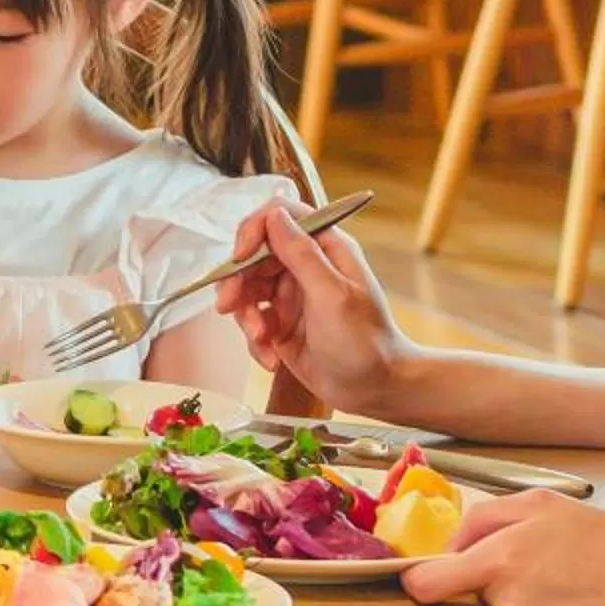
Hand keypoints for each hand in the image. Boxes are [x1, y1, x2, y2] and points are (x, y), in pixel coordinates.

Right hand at [213, 200, 411, 416]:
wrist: (376, 390)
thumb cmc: (366, 344)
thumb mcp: (333, 296)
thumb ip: (302, 254)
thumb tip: (274, 215)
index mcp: (326, 249)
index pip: (280, 217)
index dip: (254, 231)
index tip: (240, 257)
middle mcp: (306, 267)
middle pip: (254, 255)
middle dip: (238, 281)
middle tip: (228, 305)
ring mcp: (292, 295)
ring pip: (247, 290)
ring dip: (246, 316)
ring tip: (261, 339)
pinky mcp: (281, 324)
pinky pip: (252, 321)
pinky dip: (254, 340)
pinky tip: (272, 358)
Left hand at [400, 490, 604, 605]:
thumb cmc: (604, 543)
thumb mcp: (540, 505)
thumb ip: (483, 518)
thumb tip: (448, 546)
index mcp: (501, 560)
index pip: (428, 583)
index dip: (419, 580)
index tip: (420, 578)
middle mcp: (509, 604)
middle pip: (477, 596)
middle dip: (496, 582)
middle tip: (540, 567)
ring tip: (566, 589)